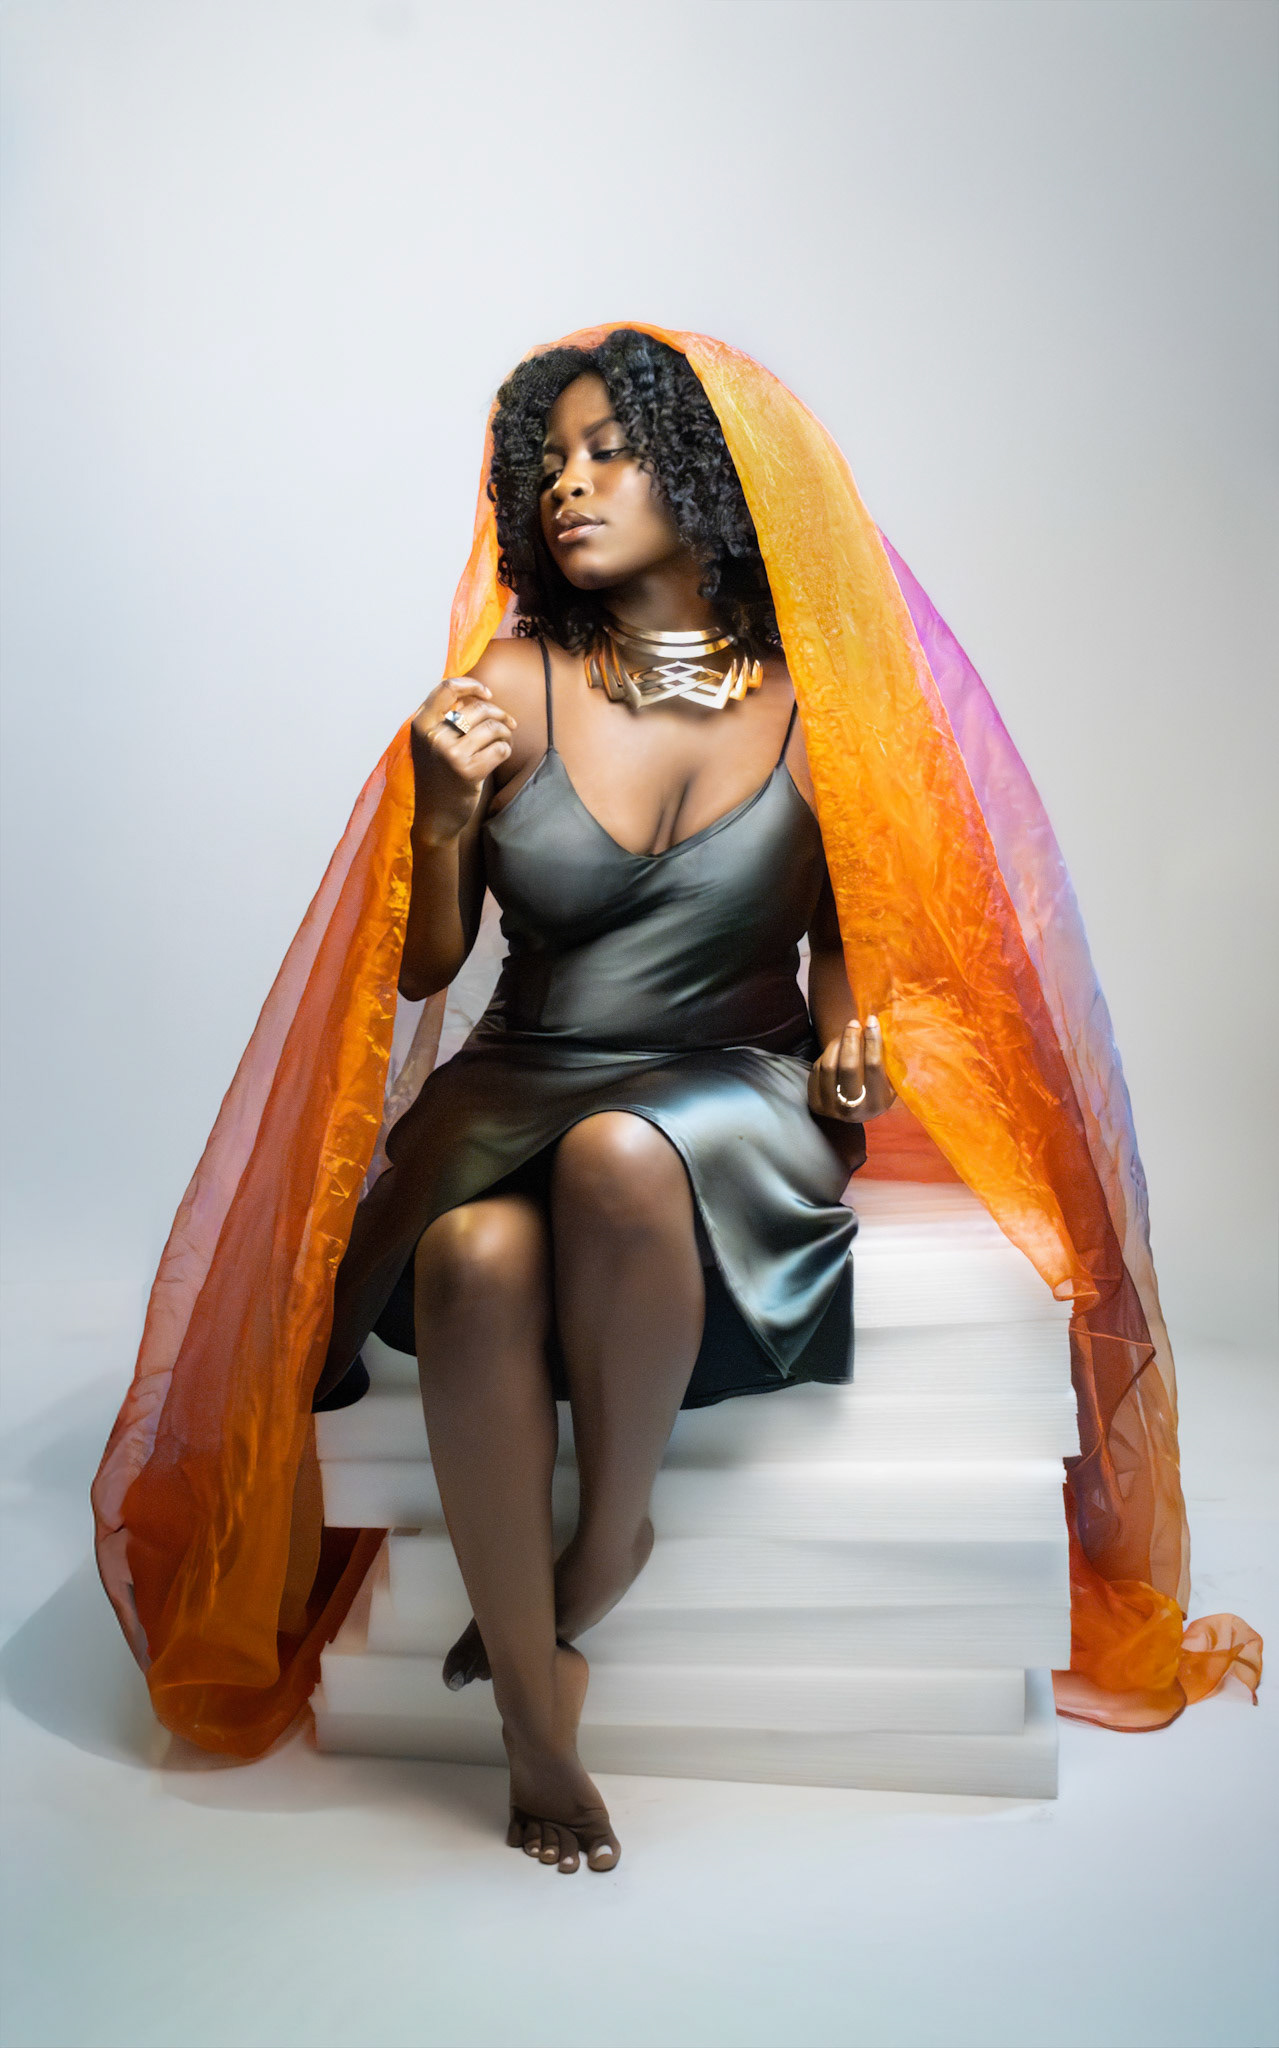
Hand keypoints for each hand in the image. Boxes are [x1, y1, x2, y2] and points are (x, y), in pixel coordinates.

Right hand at [409, 678, 516, 844]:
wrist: (435, 816)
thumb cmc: (438, 775)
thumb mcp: (431, 742)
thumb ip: (445, 717)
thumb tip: (478, 693)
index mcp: (421, 724)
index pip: (447, 689)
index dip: (472, 685)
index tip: (488, 692)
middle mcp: (433, 736)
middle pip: (478, 708)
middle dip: (498, 713)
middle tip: (508, 723)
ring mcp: (450, 754)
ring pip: (492, 727)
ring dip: (505, 732)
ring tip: (504, 740)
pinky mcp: (468, 771)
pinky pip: (500, 749)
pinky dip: (505, 750)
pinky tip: (500, 756)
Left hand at [808, 1015, 895, 1123]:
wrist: (850, 1116)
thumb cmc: (874, 1093)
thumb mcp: (889, 1085)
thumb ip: (890, 1065)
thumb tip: (889, 1031)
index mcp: (876, 1104)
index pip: (874, 1067)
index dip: (872, 1041)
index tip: (872, 1021)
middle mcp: (853, 1110)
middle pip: (848, 1066)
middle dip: (851, 1039)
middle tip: (854, 1023)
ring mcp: (831, 1108)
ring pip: (829, 1066)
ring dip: (836, 1044)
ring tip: (844, 1033)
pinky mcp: (815, 1102)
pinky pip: (817, 1070)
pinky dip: (826, 1054)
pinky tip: (835, 1048)